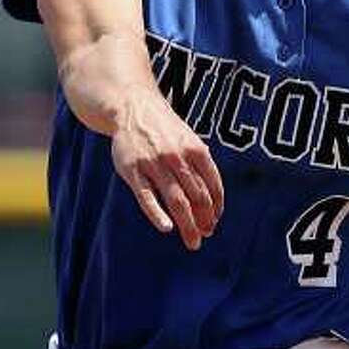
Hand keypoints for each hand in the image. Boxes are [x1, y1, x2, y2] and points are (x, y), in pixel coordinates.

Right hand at [110, 87, 223, 249]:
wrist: (132, 107)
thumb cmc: (165, 129)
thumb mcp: (189, 140)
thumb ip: (201, 166)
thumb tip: (213, 202)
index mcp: (196, 150)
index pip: (212, 186)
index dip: (216, 208)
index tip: (214, 222)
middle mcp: (177, 157)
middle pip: (197, 197)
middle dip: (204, 220)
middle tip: (205, 235)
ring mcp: (154, 163)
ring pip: (176, 201)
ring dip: (188, 225)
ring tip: (193, 241)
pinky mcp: (132, 170)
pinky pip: (146, 197)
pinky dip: (157, 214)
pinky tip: (167, 228)